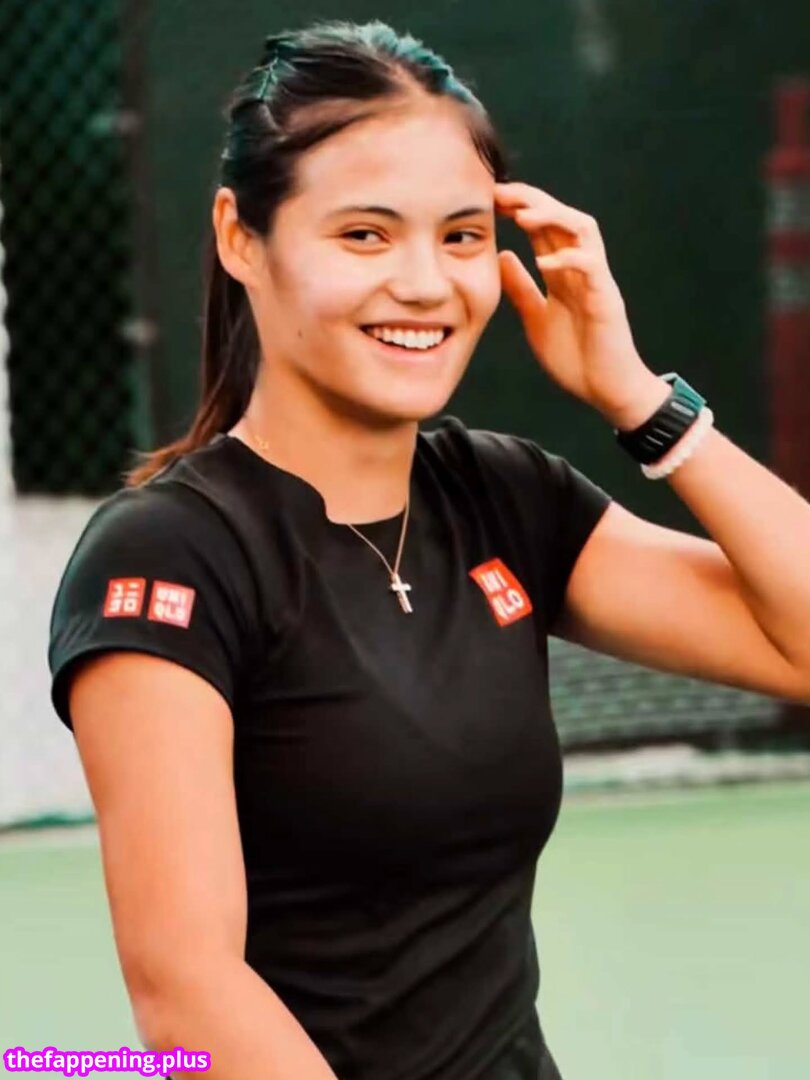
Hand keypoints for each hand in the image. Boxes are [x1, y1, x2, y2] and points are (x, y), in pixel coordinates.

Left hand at [495, 182, 668, 428]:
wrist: (606, 389)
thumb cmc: (576, 357)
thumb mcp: (536, 318)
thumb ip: (521, 288)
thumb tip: (501, 256)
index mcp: (562, 273)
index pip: (543, 229)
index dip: (519, 208)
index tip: (491, 199)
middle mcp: (581, 269)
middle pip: (562, 218)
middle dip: (532, 200)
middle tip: (501, 192)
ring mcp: (596, 281)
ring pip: (582, 230)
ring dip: (554, 218)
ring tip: (522, 217)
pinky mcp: (607, 300)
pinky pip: (592, 268)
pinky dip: (568, 260)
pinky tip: (543, 261)